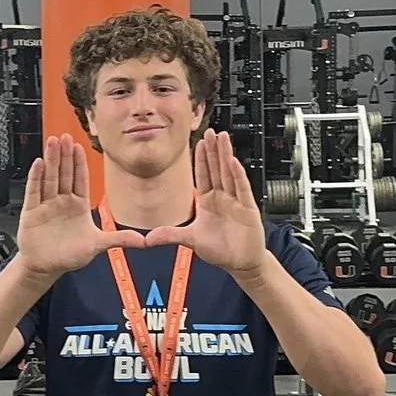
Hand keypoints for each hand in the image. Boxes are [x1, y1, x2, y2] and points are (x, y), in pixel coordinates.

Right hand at [15, 133, 109, 279]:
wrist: (46, 268)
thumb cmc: (69, 255)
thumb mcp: (97, 245)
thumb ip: (119, 239)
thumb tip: (143, 240)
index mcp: (78, 205)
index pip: (80, 179)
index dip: (79, 162)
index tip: (79, 146)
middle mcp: (62, 202)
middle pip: (64, 174)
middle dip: (65, 155)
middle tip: (65, 136)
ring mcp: (46, 205)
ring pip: (49, 178)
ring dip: (51, 160)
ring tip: (53, 142)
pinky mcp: (31, 212)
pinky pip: (34, 192)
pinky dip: (35, 178)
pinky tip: (38, 164)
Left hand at [143, 131, 268, 278]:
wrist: (241, 264)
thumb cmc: (220, 250)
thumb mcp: (190, 240)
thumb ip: (170, 235)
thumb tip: (147, 238)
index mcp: (208, 202)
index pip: (203, 175)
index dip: (201, 159)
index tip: (199, 142)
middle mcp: (222, 198)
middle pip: (216, 169)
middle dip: (213, 150)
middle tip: (210, 131)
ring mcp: (235, 201)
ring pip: (229, 173)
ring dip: (225, 155)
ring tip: (223, 137)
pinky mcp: (247, 208)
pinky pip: (241, 188)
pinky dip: (237, 175)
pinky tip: (233, 161)